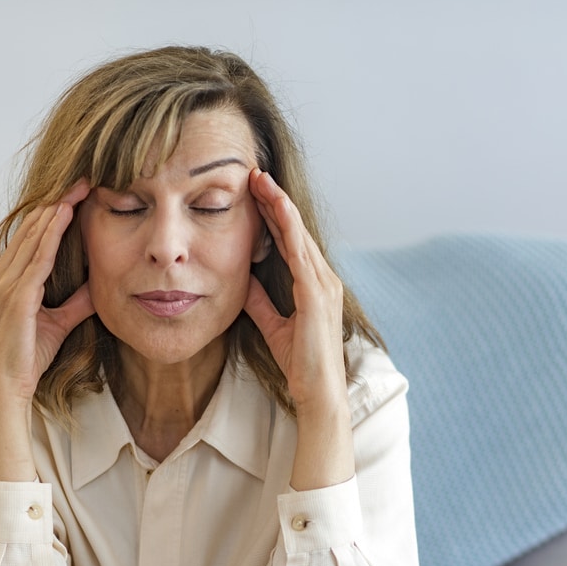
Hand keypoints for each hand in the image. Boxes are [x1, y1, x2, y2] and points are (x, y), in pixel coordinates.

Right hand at [0, 179, 93, 403]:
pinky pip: (36, 258)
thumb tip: (100, 287)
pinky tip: (63, 216)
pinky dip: (50, 235)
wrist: (9, 384)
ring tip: (77, 187)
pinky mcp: (16, 296)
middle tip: (82, 177)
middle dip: (58, 201)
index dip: (56, 212)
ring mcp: (6, 283)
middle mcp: (3, 274)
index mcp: (10, 277)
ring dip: (55, 210)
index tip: (79, 192)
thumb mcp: (60, 321)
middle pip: (33, 228)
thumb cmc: (29, 354)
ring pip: (34, 237)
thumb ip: (77, 301)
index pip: (35, 236)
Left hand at [243, 168, 346, 411]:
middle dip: (275, 201)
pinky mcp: (317, 295)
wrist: (318, 392)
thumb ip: (260, 301)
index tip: (254, 193)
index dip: (273, 216)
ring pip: (298, 235)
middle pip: (295, 230)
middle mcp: (324, 279)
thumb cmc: (301, 364)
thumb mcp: (273, 325)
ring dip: (279, 206)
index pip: (290, 242)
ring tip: (260, 180)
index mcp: (314, 285)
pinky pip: (301, 254)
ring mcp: (324, 285)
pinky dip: (289, 228)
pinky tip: (277, 208)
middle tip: (254, 173)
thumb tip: (242, 280)